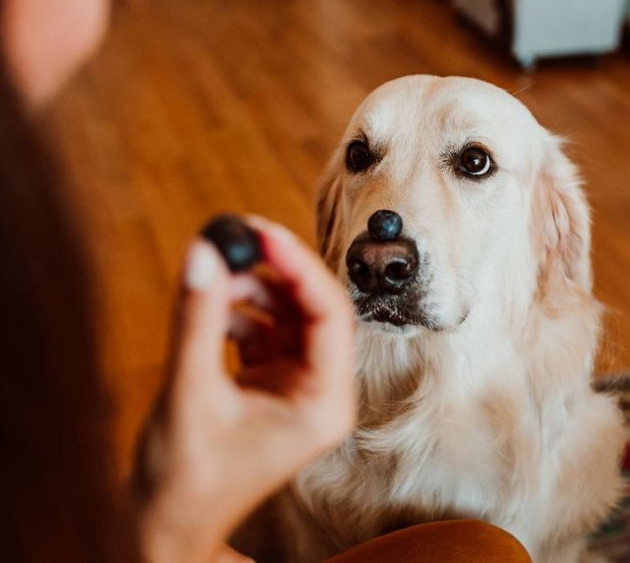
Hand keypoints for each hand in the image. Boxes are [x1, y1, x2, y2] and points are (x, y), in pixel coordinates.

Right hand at [132, 218, 355, 562]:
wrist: (167, 526)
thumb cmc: (184, 482)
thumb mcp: (190, 394)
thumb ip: (198, 319)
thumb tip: (203, 253)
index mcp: (324, 404)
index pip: (331, 315)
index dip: (300, 268)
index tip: (263, 234)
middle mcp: (321, 393)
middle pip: (313, 309)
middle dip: (276, 272)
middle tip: (237, 238)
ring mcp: (298, 388)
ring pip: (289, 317)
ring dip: (253, 292)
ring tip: (213, 283)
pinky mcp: (273, 384)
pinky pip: (266, 332)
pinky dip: (240, 315)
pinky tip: (211, 315)